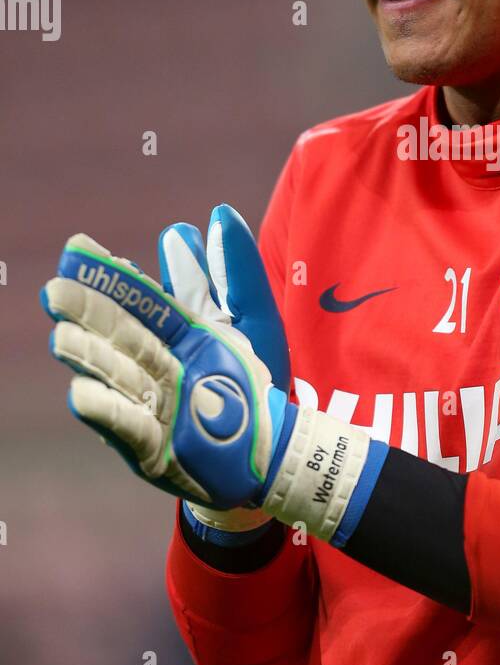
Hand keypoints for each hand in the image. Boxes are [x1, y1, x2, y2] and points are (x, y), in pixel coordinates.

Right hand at [40, 208, 373, 540]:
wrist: (275, 450)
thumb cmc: (260, 380)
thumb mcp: (254, 319)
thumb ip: (236, 270)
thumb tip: (218, 214)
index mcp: (177, 331)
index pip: (146, 297)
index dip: (121, 277)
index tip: (94, 252)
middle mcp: (156, 364)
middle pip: (120, 332)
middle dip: (91, 310)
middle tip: (58, 287)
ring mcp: (150, 404)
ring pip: (115, 374)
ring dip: (88, 356)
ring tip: (63, 338)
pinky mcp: (151, 446)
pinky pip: (126, 427)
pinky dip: (105, 412)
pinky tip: (81, 395)